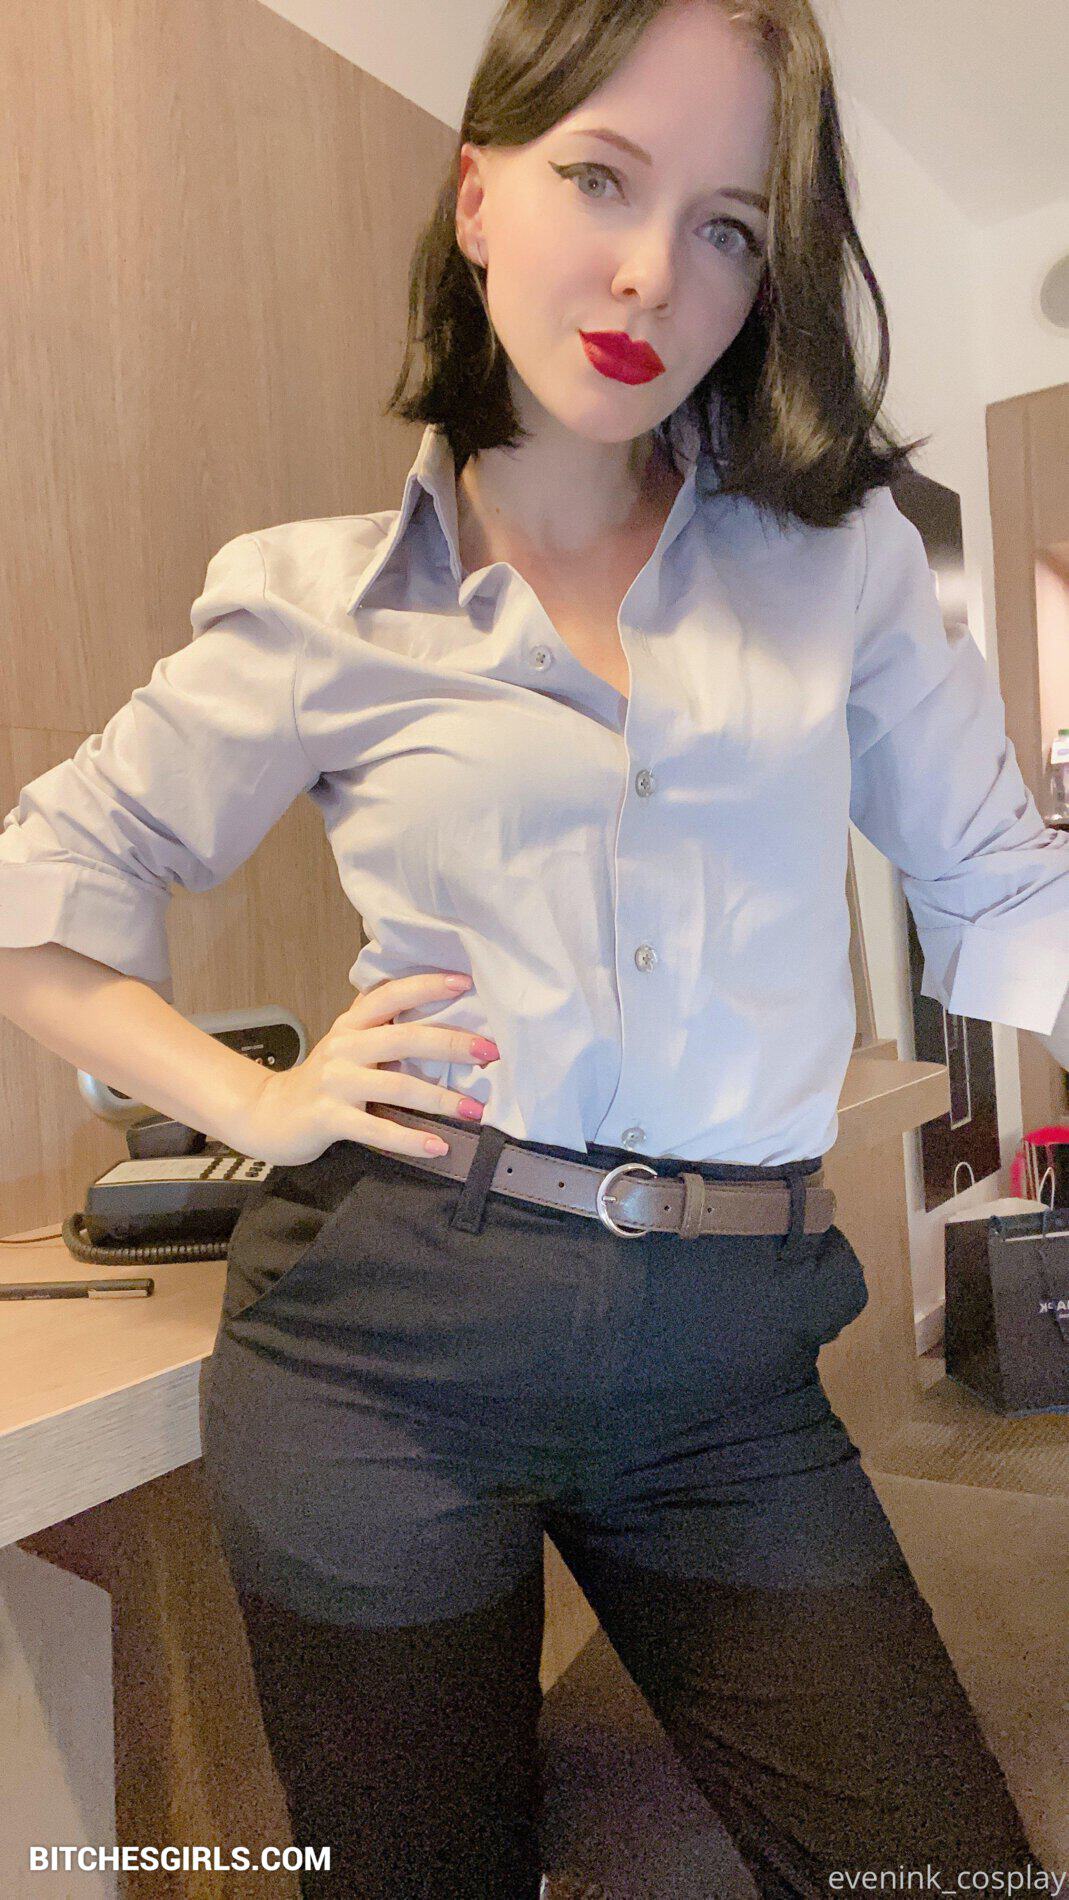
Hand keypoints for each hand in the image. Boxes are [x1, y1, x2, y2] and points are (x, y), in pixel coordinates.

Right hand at [232, 971, 497, 1165]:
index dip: (426, 985)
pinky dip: (411, 1139)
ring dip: (441, 1099)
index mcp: (352, 1023)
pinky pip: (377, 1130)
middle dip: (451, 1044)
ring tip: (476, 1109)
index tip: (465, 982)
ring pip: (397, 1086)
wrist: (270, 1114)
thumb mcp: (348, 1043)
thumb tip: (435, 1002)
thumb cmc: (325, 1079)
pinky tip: (438, 1146)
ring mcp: (336, 1083)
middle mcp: (344, 1047)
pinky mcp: (329, 1118)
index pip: (390, 994)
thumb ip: (381, 1025)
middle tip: (491, 1052)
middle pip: (404, 1038)